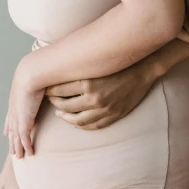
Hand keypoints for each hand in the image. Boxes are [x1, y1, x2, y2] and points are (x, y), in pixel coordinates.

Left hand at [5, 60, 44, 157]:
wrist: (31, 73)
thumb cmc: (38, 70)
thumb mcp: (38, 76)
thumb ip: (42, 80)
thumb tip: (51, 75)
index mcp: (15, 99)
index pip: (10, 116)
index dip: (9, 125)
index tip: (7, 132)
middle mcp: (14, 110)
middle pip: (12, 129)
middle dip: (12, 140)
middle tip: (12, 150)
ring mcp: (18, 117)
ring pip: (16, 137)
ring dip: (18, 148)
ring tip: (19, 157)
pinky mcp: (23, 122)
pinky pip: (24, 139)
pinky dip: (27, 147)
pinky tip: (30, 153)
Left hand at [45, 60, 161, 129]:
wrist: (143, 69)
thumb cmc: (117, 62)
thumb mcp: (95, 63)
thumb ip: (77, 68)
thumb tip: (56, 69)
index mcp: (87, 82)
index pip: (57, 90)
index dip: (48, 90)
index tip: (45, 87)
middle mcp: (94, 98)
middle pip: (64, 106)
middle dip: (54, 103)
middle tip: (51, 99)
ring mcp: (104, 110)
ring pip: (76, 120)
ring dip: (64, 117)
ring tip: (60, 112)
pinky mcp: (113, 116)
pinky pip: (92, 126)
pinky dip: (80, 125)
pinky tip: (75, 120)